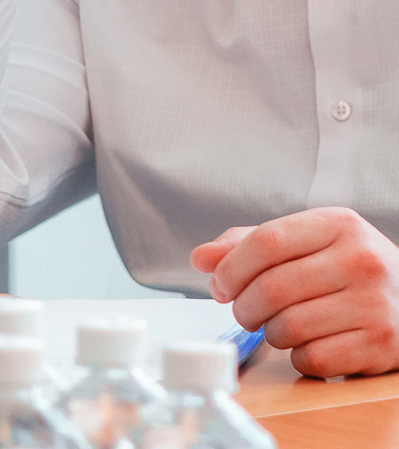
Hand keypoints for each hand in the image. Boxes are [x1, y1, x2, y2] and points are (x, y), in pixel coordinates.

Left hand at [192, 208, 398, 376]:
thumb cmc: (349, 270)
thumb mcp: (307, 243)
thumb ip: (250, 245)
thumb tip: (201, 257)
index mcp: (339, 225)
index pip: (265, 242)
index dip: (230, 268)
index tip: (220, 285)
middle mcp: (362, 260)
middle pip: (271, 288)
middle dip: (244, 306)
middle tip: (245, 312)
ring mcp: (376, 304)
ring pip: (288, 326)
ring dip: (271, 333)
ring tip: (281, 325)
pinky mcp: (381, 345)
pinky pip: (312, 358)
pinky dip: (299, 357)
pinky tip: (311, 343)